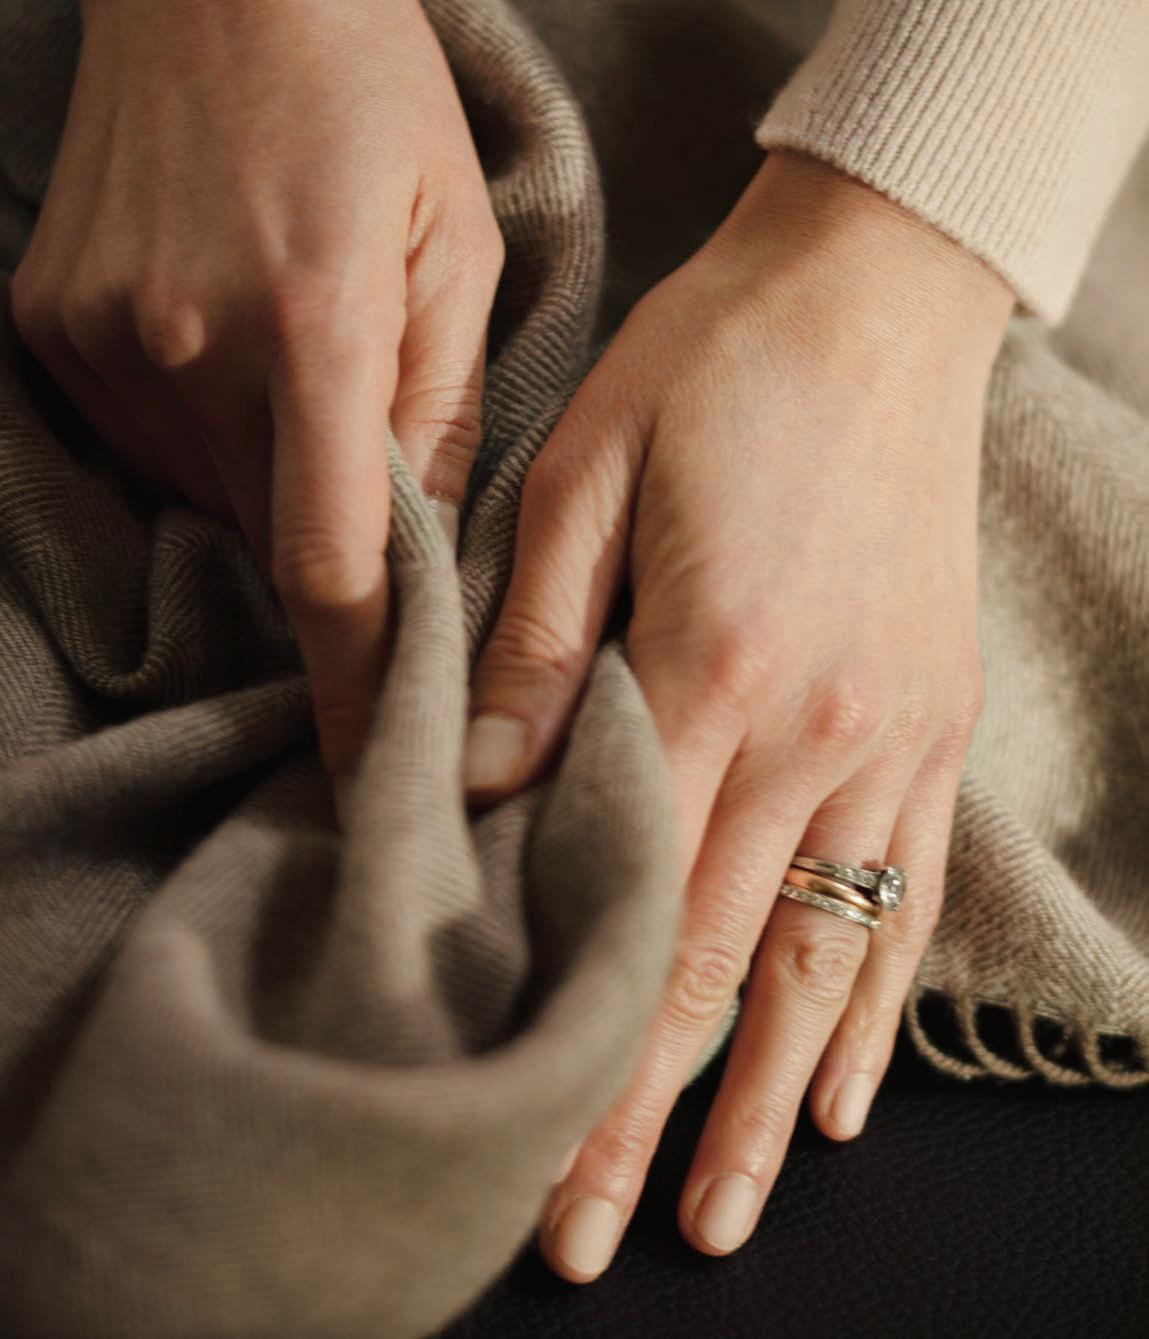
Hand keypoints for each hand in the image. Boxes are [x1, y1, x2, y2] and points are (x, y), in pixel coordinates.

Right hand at [10, 0, 502, 785]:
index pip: (333, 565)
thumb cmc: (372, 101)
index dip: (360, 683)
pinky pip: (152, 444)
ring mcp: (103, 340)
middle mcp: (186, 347)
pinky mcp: (51, 326)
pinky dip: (211, 443)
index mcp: (312, 325)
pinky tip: (237, 360)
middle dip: (334, 566)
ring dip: (272, 491)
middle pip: (272, 541)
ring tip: (308, 391)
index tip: (380, 774)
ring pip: (211, 499)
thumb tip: (426, 546)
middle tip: (382, 528)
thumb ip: (445, 409)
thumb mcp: (459, 244)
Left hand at [463, 150, 1013, 1278]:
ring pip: (825, 962)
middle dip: (653, 1117)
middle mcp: (815, 735)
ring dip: (766, 1099)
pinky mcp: (929, 723)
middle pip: (720, 966)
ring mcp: (888, 739)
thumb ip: (533, 641)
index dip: (581, 1053)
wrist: (872, 300)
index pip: (632, 909)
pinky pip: (906, 896)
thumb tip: (475, 783)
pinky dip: (875, 1006)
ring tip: (725, 1212)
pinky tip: (839, 1090)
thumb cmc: (717, 371)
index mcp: (712, 672)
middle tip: (603, 1237)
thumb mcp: (584, 474)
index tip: (538, 1165)